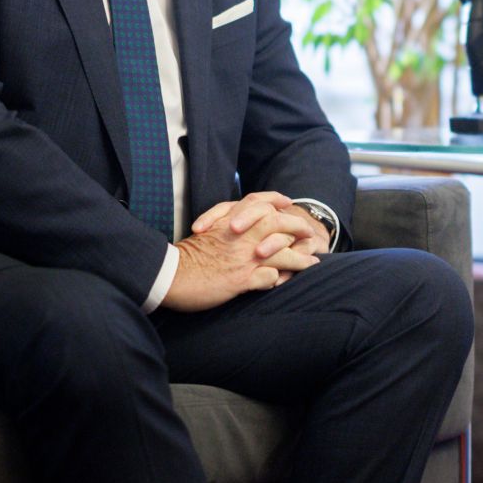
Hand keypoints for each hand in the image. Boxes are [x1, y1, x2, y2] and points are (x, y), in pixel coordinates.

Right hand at [163, 193, 324, 311]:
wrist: (169, 275)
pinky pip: (270, 277)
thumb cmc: (185, 257)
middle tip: (309, 233)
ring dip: (300, 258)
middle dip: (297, 226)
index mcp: (229, 221)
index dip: (275, 200)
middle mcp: (239, 236)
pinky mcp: (240, 279)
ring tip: (312, 263)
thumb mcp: (207, 233)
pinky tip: (287, 282)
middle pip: (278, 222)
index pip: (258, 201)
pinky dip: (281, 279)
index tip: (287, 202)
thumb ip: (226, 227)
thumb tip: (238, 226)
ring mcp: (242, 257)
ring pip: (281, 252)